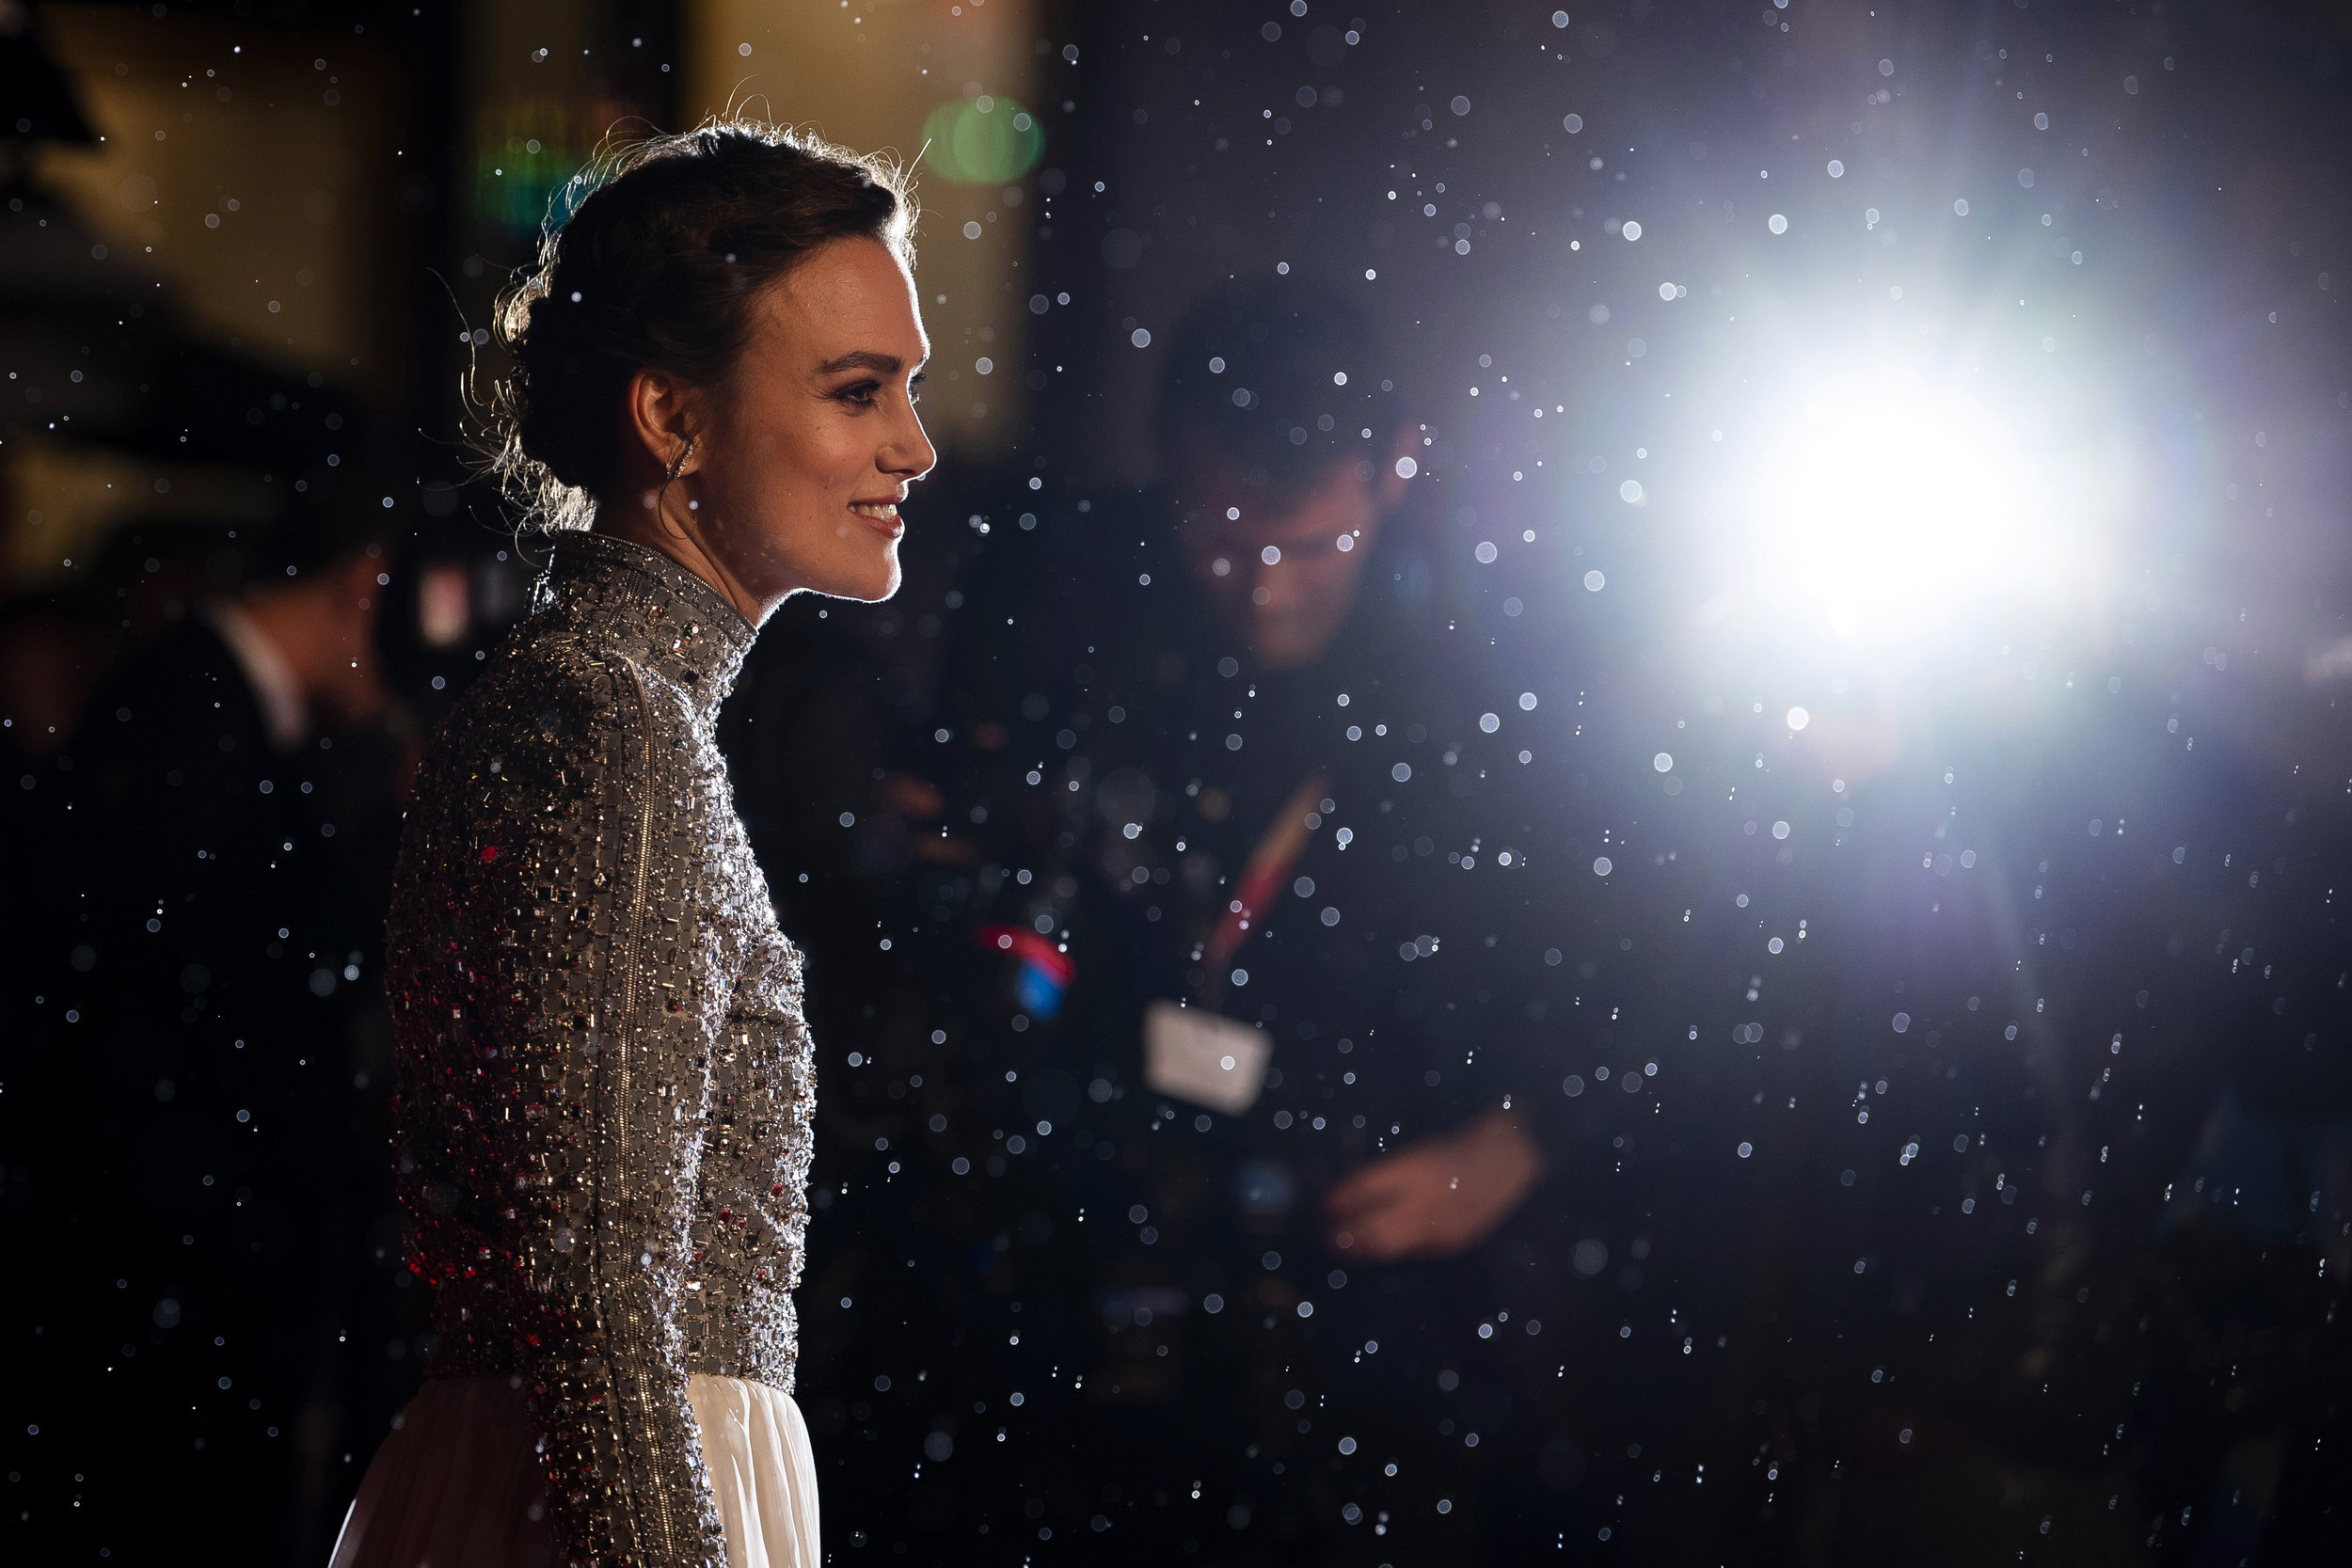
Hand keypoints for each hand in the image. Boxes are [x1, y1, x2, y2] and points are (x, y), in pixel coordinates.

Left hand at [1324, 1108, 1544, 1261]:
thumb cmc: (1461, 1146)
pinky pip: (1412, 1250)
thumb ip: (1389, 1174)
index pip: (1363, 1191)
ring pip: (1386, 1248)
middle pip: (1369, 1229)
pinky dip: (1393, 1248)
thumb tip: (1355, 1194)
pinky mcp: (1450, 1244)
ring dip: (1362, 1248)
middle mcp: (1423, 1202)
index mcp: (1413, 1170)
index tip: (1325, 1205)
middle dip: (1343, 1234)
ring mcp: (1437, 1227)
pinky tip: (1382, 1246)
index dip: (1339, 1201)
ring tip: (1344, 1246)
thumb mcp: (1419, 1150)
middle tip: (1327, 1234)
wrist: (1512, 1158)